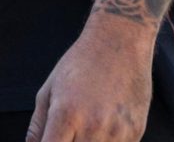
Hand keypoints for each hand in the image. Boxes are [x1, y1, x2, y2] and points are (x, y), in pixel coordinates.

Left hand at [25, 19, 153, 141]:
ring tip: (87, 127)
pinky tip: (106, 126)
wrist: (120, 40)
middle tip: (70, 131)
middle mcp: (91, 126)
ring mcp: (116, 132)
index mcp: (65, 114)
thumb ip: (38, 125)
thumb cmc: (80, 63)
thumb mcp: (51, 88)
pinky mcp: (135, 133)